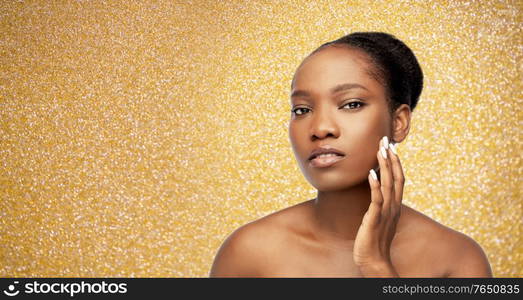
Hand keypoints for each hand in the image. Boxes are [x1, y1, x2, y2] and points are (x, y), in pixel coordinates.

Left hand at [353, 136, 404, 276]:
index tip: (391, 147)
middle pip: (396, 177)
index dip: (396, 162)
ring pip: (388, 185)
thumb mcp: (379, 218)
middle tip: (386, 140)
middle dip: (391, 158)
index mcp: (394, 205)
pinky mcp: (375, 219)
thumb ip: (380, 204)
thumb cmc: (374, 240)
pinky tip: (370, 173)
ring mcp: (385, 213)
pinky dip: (375, 185)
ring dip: (384, 166)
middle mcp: (393, 207)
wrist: (374, 261)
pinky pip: (376, 200)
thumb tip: (375, 191)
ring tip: (380, 150)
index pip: (399, 179)